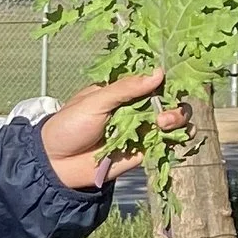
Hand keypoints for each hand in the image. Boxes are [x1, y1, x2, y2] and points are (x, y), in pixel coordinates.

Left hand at [42, 68, 184, 190]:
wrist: (57, 164)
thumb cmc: (69, 126)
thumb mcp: (94, 102)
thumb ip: (125, 88)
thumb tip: (158, 73)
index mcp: (124, 88)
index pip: (153, 76)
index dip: (168, 74)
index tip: (177, 74)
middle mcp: (138, 105)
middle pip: (170, 96)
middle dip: (175, 101)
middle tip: (163, 114)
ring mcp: (143, 126)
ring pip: (176, 117)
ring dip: (179, 118)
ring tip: (163, 124)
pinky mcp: (146, 148)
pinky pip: (171, 141)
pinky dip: (180, 138)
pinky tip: (176, 136)